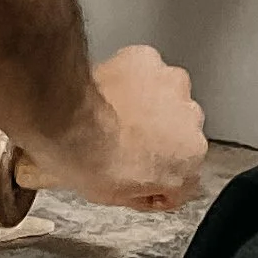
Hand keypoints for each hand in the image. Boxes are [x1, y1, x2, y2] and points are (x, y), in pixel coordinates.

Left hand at [25, 46, 206, 211]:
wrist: (66, 121)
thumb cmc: (88, 158)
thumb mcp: (115, 197)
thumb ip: (144, 191)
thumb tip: (143, 188)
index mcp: (189, 158)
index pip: (183, 174)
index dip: (158, 177)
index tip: (141, 174)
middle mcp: (191, 120)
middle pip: (178, 131)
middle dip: (157, 136)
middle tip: (123, 141)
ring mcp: (172, 85)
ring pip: (166, 96)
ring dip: (149, 103)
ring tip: (114, 113)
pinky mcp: (149, 60)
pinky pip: (144, 69)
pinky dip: (131, 77)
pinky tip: (110, 89)